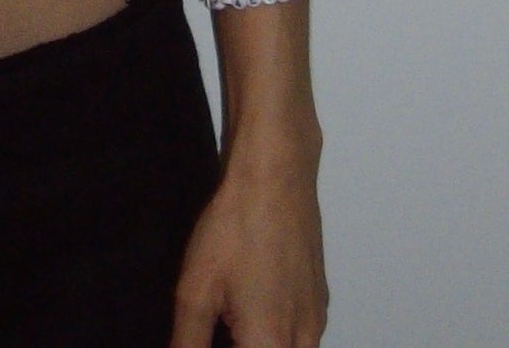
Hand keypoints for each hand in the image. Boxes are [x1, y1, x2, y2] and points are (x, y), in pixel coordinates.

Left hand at [169, 138, 326, 347]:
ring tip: (232, 321)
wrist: (276, 176)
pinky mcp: (320, 301)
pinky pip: (301, 337)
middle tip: (218, 328)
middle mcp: (302, 340)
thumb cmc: (236, 226)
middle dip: (243, 345)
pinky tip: (253, 307)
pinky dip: (277, 336)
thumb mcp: (195, 290)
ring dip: (259, 342)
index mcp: (268, 343)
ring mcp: (316, 321)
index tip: (208, 333)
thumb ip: (188, 341)